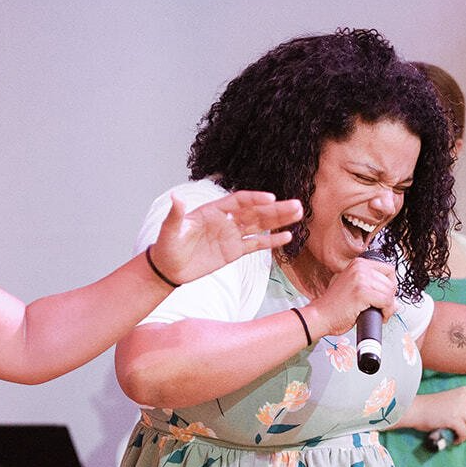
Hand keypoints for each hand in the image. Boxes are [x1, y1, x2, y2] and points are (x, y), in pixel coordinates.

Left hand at [150, 191, 301, 284]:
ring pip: (260, 225)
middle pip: (256, 211)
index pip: (239, 201)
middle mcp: (226, 220)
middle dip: (276, 209)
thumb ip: (176, 215)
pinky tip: (287, 237)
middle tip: (297, 205)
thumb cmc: (167, 246)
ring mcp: (232, 235)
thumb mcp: (169, 230)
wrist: (168, 268)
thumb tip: (175, 198)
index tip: (271, 199)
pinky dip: (271, 241)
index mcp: (213, 210)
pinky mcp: (235, 251)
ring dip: (279, 220)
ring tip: (298, 214)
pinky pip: (256, 244)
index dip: (255, 199)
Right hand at [304, 255, 397, 337]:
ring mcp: (360, 279)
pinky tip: (379, 316)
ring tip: (378, 313)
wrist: (320, 316)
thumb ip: (373, 291)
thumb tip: (395, 302)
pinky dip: (386, 312)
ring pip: (390, 293)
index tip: (385, 296)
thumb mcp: (354, 290)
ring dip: (388, 307)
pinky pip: (386, 302)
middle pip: (391, 282)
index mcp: (358, 264)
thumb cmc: (334, 306)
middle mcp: (360, 267)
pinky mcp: (362, 292)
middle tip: (380, 308)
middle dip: (390, 298)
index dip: (390, 285)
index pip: (388, 270)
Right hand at [400, 386, 465, 442]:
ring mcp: (459, 407)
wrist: (415, 409)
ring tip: (460, 436)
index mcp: (465, 391)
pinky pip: (465, 432)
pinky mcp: (453, 418)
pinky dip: (461, 438)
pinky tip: (455, 438)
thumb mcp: (453, 400)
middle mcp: (464, 397)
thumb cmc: (432, 408)